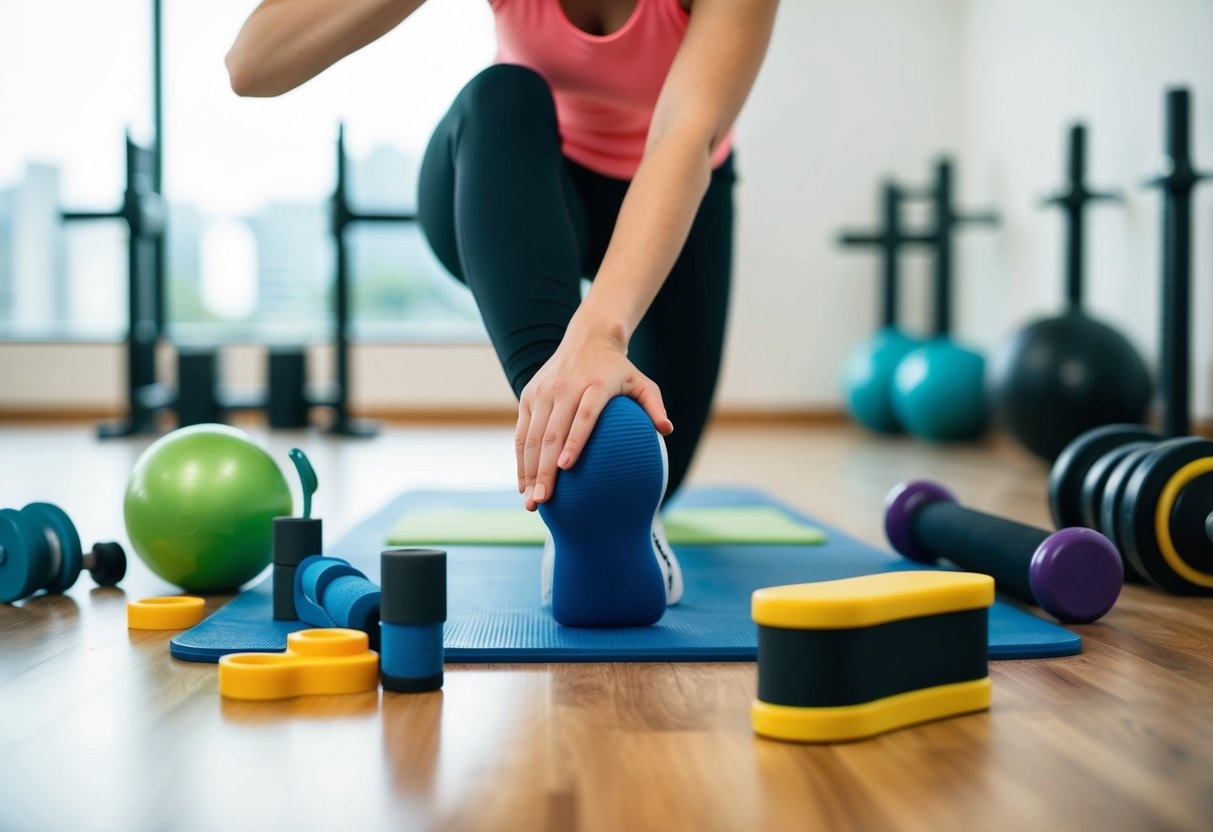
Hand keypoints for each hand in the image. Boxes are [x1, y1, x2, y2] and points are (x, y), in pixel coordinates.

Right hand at [516, 320, 672, 511]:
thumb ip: (654, 405)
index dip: (574, 441)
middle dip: (545, 469)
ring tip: (531, 501)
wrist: (588, 339)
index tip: (567, 467)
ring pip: (531, 436)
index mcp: (595, 384)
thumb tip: (667, 430)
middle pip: (552, 433)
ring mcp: (543, 392)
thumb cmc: (619, 370)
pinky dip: (521, 460)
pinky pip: (521, 432)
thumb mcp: (642, 382)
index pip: (583, 415)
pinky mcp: (529, 396)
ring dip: (529, 471)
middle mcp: (565, 387)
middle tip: (543, 501)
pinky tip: (524, 484)